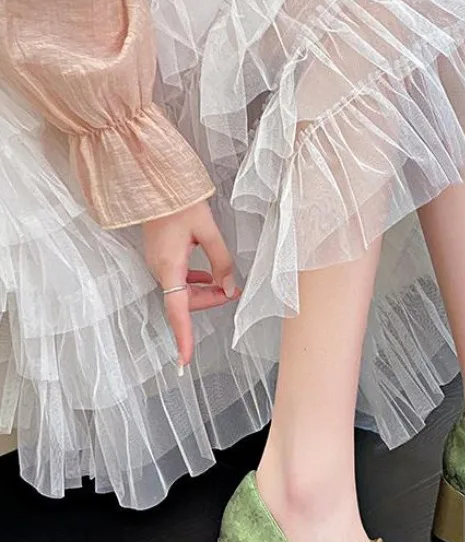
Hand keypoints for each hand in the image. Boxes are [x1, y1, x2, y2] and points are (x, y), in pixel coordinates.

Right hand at [142, 201, 238, 371]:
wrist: (154, 181)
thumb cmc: (180, 202)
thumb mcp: (209, 231)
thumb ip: (221, 262)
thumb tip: (229, 288)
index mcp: (169, 267)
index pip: (177, 310)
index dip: (182, 336)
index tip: (183, 360)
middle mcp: (159, 269)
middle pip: (185, 302)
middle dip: (210, 301)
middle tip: (234, 290)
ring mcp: (157, 264)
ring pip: (183, 292)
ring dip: (204, 291)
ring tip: (226, 282)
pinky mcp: (159, 257)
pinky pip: (178, 280)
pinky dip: (195, 282)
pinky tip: (208, 275)